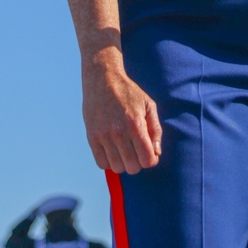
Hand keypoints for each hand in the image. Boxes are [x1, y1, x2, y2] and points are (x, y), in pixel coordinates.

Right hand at [82, 54, 162, 173]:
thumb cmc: (128, 92)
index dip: (151, 159)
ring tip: (124, 148)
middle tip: (136, 148)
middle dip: (138, 161)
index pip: (147, 160)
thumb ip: (156, 130)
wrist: (103, 78)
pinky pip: (102, 163)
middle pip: (133, 168)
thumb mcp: (148, 105)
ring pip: (117, 168)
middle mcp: (119, 132)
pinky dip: (109, 160)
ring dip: (123, 162)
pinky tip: (113, 148)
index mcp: (135, 124)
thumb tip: (156, 153)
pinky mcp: (91, 137)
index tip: (149, 151)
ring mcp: (103, 136)